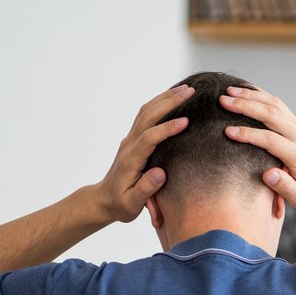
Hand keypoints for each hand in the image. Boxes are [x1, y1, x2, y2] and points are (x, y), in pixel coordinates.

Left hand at [94, 84, 193, 222]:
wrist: (104, 200)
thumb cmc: (121, 205)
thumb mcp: (131, 204)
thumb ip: (145, 190)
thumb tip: (160, 173)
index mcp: (131, 159)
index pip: (149, 138)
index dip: (167, 128)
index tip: (186, 122)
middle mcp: (129, 145)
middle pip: (148, 116)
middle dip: (169, 102)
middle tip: (191, 92)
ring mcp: (131, 139)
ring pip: (146, 111)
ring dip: (165, 98)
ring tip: (186, 89)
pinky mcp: (134, 139)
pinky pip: (146, 115)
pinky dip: (160, 103)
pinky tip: (173, 98)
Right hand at [219, 85, 295, 211]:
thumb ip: (285, 188)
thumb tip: (268, 175)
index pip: (270, 140)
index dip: (248, 134)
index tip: (228, 131)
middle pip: (271, 114)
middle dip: (245, 106)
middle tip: (223, 100)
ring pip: (274, 104)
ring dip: (250, 95)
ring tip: (228, 90)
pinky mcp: (295, 122)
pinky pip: (277, 103)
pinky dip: (260, 94)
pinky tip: (244, 90)